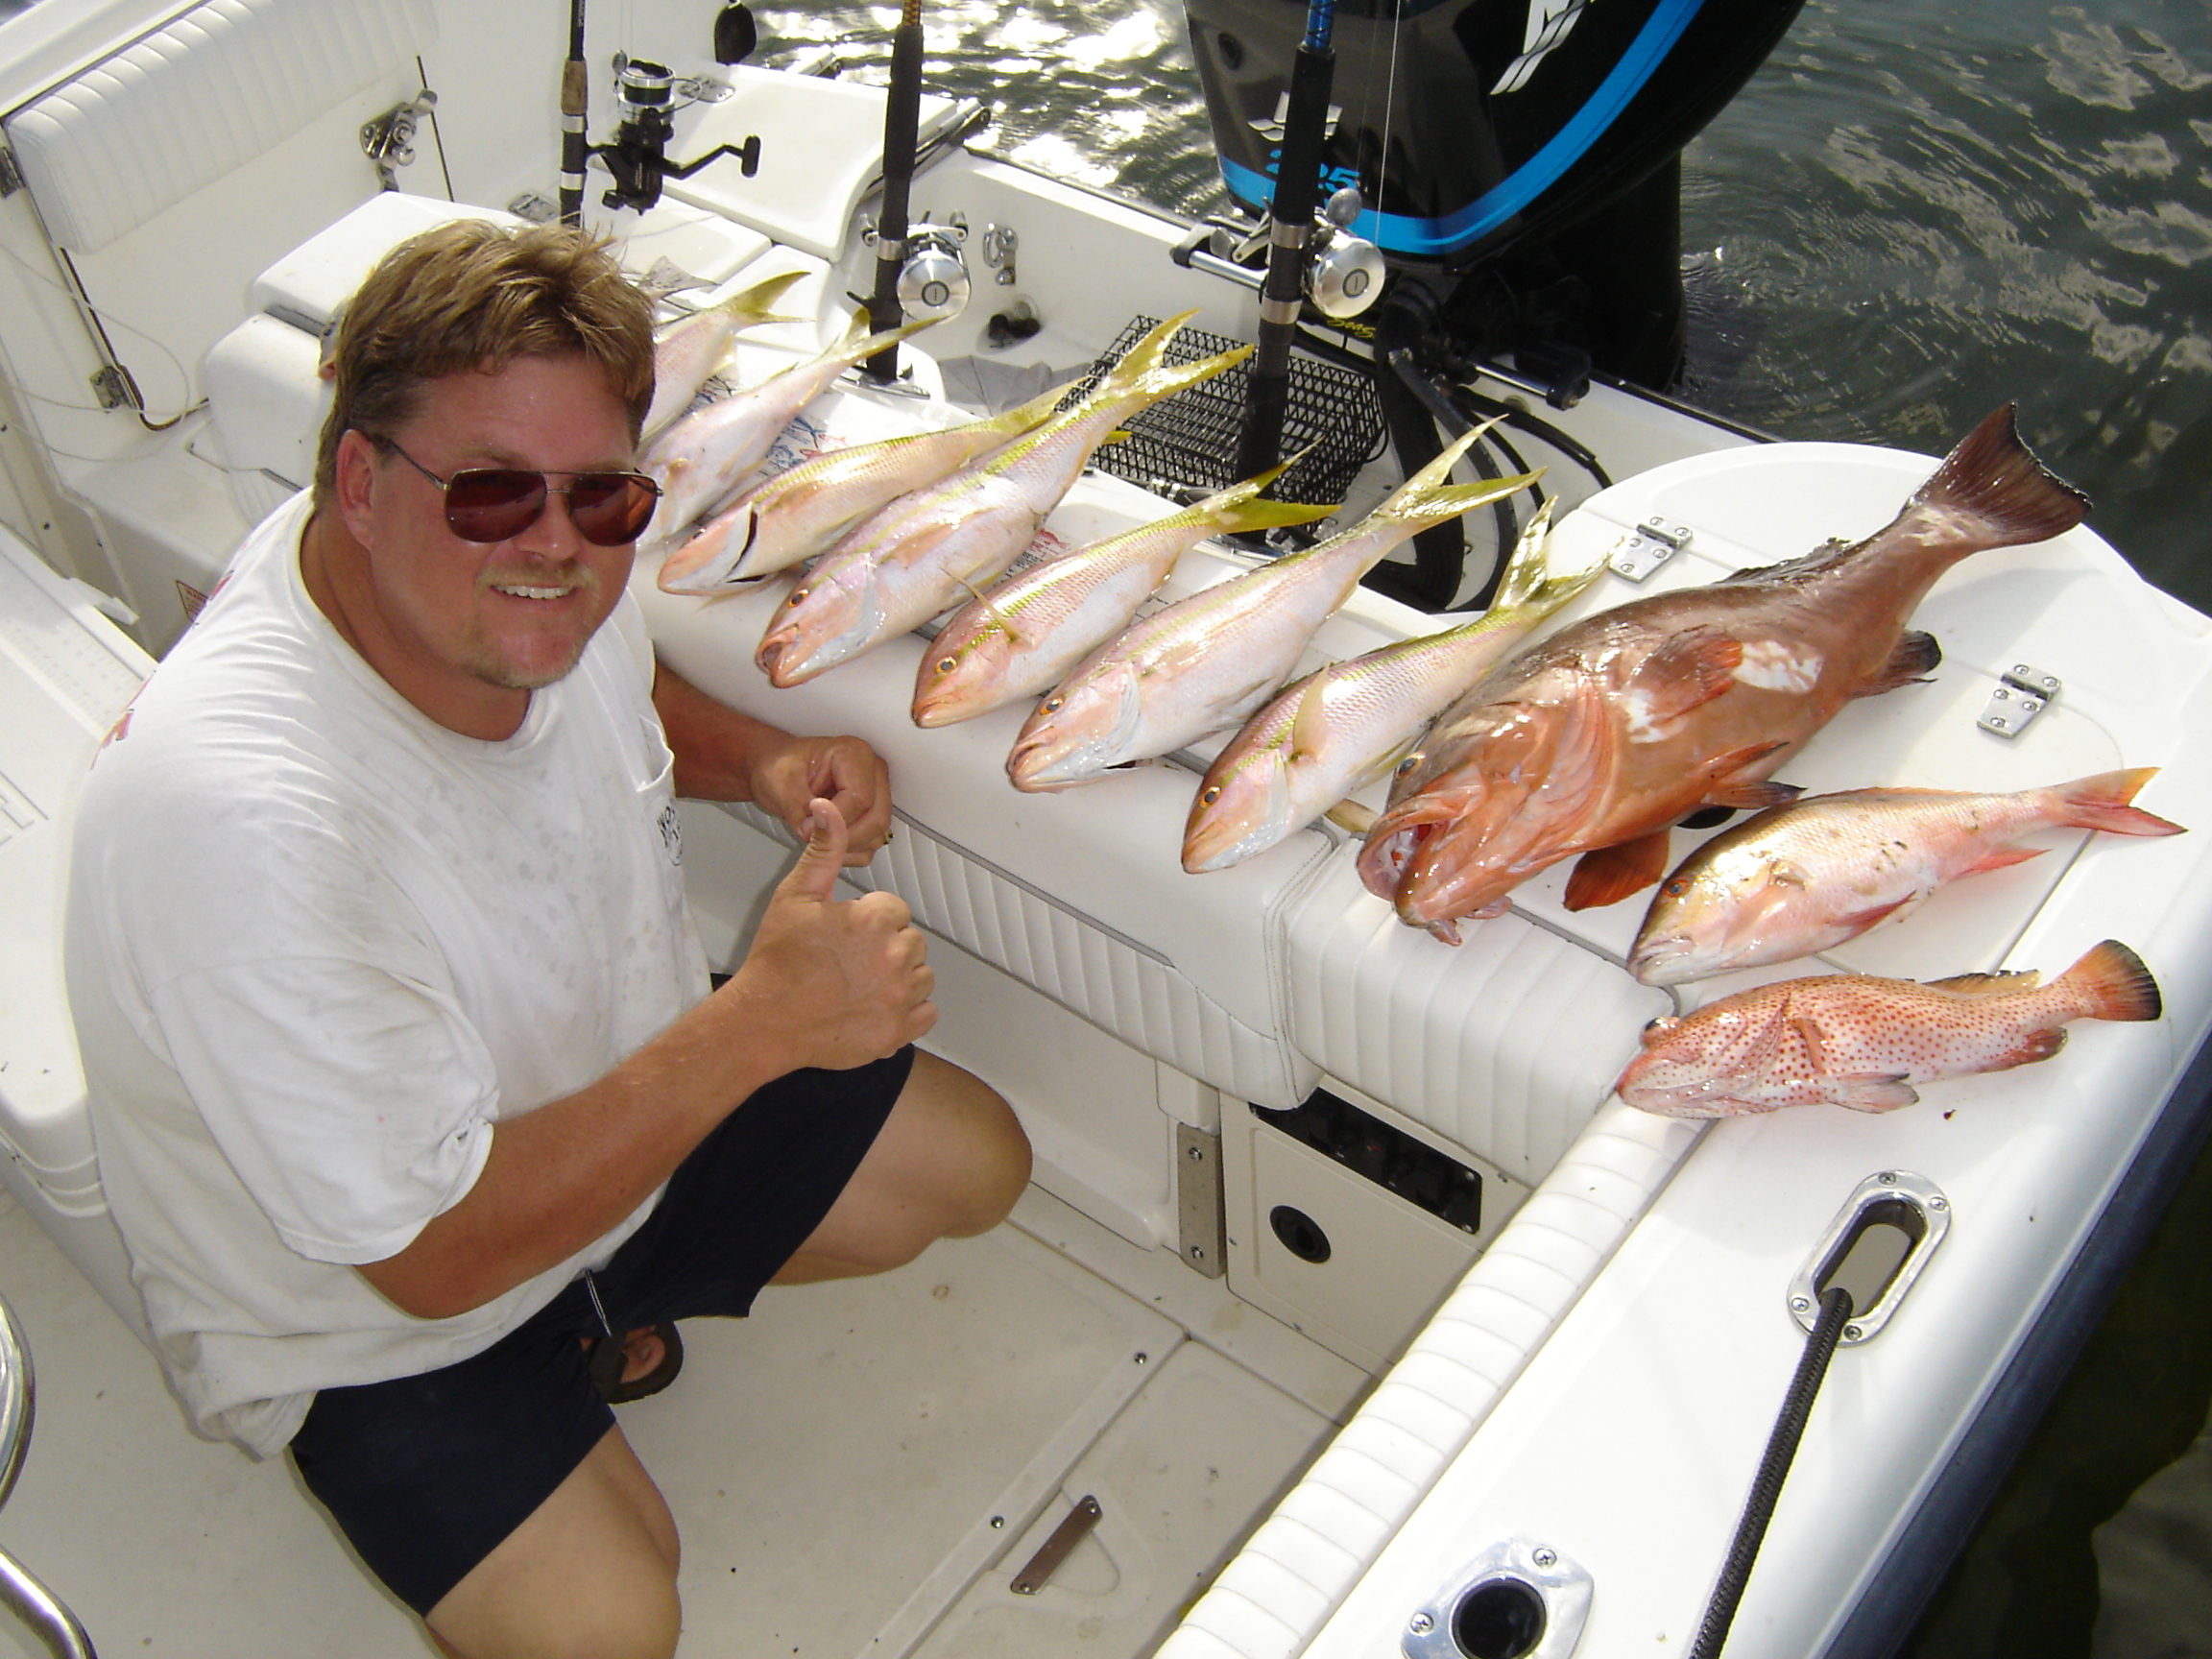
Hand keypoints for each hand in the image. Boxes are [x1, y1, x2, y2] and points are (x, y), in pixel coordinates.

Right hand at [733, 796, 934, 1070]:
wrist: (763, 1022)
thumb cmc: (776, 962)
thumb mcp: (795, 896)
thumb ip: (823, 850)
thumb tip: (828, 808)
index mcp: (874, 919)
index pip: (894, 910)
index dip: (868, 920)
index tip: (844, 935)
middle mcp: (894, 956)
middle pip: (910, 941)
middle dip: (885, 947)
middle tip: (847, 962)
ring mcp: (899, 996)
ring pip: (921, 975)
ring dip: (899, 978)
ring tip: (859, 984)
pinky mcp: (900, 1030)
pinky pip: (926, 1012)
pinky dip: (907, 1011)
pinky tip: (875, 1007)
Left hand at [751, 735, 892, 865]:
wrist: (777, 772)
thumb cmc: (780, 767)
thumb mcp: (781, 782)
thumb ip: (801, 804)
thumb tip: (820, 824)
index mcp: (854, 754)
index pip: (860, 798)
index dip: (834, 820)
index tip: (808, 825)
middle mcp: (871, 772)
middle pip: (875, 818)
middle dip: (841, 837)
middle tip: (811, 835)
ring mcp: (876, 794)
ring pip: (876, 834)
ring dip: (845, 846)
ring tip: (816, 836)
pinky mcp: (871, 815)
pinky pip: (871, 844)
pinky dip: (849, 852)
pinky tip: (827, 843)